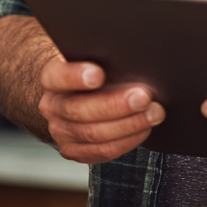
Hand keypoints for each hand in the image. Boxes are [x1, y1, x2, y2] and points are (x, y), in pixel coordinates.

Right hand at [38, 55, 164, 163]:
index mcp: (52, 77)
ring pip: (93, 133)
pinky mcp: (74, 150)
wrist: (81, 92)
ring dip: (129, 124)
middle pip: (79, 110)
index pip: (58, 76)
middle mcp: (53, 106)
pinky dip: (127, 140)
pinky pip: (102, 150)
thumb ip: (108, 58)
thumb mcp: (96, 56)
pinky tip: (144, 128)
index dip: (76, 76)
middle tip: (143, 97)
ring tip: (153, 113)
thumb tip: (137, 60)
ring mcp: (60, 131)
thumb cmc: (95, 67)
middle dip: (115, 105)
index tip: (98, 74)